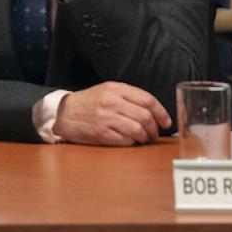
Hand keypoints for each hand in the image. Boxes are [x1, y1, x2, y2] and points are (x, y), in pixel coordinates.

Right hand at [54, 82, 170, 145]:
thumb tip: (154, 111)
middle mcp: (111, 102)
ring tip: (142, 138)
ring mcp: (106, 118)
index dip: (161, 113)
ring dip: (144, 137)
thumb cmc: (89, 103)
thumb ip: (129, 97)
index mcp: (115, 89)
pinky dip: (132, 143)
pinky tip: (129, 141)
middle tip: (154, 133)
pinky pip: (126, 141)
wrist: (65, 113)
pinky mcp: (102, 134)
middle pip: (145, 117)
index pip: (147, 100)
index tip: (166, 121)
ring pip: (138, 130)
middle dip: (154, 128)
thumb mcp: (107, 91)